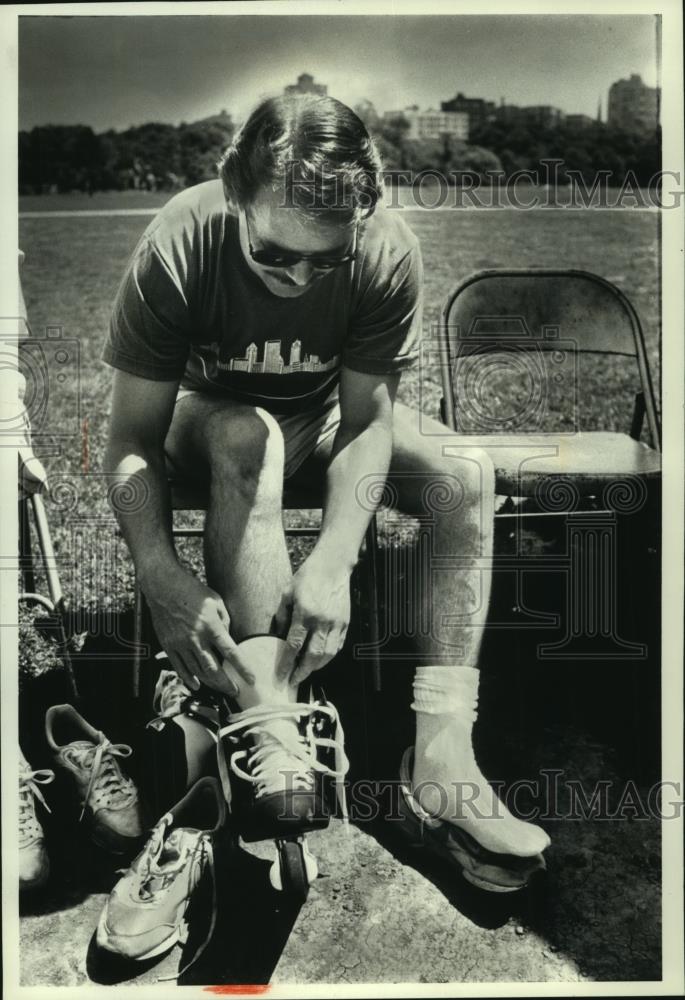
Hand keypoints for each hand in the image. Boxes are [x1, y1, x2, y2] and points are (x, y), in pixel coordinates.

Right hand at [144, 565, 253, 695]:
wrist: (163, 586)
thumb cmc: (192, 591)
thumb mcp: (216, 601)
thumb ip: (224, 620)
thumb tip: (227, 637)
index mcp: (211, 626)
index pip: (231, 652)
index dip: (242, 668)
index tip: (251, 680)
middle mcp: (196, 638)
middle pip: (213, 669)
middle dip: (226, 684)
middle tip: (235, 693)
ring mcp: (180, 643)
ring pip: (197, 672)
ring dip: (210, 684)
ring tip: (220, 689)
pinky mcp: (168, 645)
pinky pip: (179, 667)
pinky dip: (188, 679)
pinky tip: (196, 685)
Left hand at [275, 553, 351, 685]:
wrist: (333, 565)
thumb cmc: (308, 576)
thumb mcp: (287, 592)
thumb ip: (282, 615)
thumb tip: (277, 635)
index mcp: (305, 613)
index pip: (295, 645)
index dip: (287, 663)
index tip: (281, 675)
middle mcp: (322, 620)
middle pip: (313, 655)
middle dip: (303, 671)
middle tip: (294, 681)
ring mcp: (336, 623)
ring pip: (328, 654)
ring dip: (317, 667)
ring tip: (306, 672)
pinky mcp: (345, 623)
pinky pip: (338, 646)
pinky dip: (329, 656)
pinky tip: (320, 660)